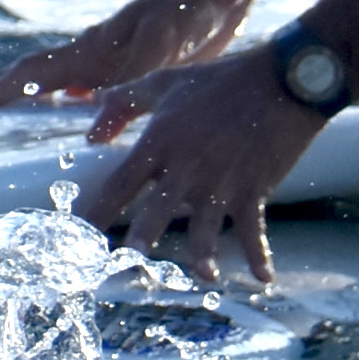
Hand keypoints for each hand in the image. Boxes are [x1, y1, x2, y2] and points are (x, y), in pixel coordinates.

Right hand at [0, 0, 252, 106]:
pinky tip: (76, 107)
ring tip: (4, 102)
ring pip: (61, 76)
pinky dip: (71, 95)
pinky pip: (91, 81)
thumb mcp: (162, 51)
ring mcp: (114, 55)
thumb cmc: (189, 11)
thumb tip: (91, 131)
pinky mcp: (137, 59)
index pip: (34, 74)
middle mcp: (96, 53)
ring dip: (29, 89)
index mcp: (94, 52)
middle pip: (36, 72)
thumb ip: (128, 90)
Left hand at [74, 50, 328, 283]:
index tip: (78, 235)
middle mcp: (186, 168)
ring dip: (204, 253)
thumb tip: (91, 125)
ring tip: (202, 276)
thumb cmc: (217, 81)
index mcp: (159, 143)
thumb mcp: (164, 84)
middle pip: (156, 210)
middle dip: (142, 237)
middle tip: (127, 261)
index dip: (96, 210)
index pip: (119, 183)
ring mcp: (221, 182)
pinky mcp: (254, 189)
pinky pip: (254, 229)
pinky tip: (263, 279)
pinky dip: (259, 254)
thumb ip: (124, 103)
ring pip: (206, 226)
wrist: (280, 81)